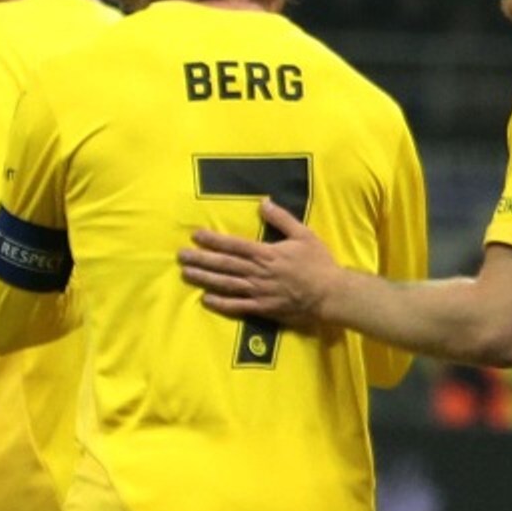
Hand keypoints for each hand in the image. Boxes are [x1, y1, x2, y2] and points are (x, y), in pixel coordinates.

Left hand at [180, 199, 340, 325]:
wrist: (331, 294)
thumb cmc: (318, 263)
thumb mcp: (304, 234)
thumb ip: (282, 218)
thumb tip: (263, 202)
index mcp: (267, 253)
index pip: (234, 245)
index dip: (213, 240)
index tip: (196, 235)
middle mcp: (258, 272)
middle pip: (224, 264)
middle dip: (201, 259)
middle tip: (180, 256)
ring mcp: (259, 292)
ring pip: (226, 284)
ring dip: (205, 278)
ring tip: (186, 273)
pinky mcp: (263, 308)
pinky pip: (238, 306)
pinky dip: (221, 303)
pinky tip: (206, 299)